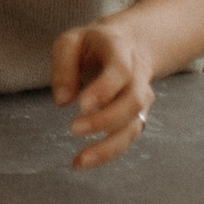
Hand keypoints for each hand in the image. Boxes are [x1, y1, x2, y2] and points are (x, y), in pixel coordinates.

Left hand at [50, 18, 159, 168]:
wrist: (129, 44)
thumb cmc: (92, 44)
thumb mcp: (70, 42)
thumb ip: (63, 66)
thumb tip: (62, 101)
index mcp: (120, 51)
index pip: (121, 71)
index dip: (105, 90)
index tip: (81, 105)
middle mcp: (137, 76)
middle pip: (133, 102)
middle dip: (105, 120)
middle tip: (73, 129)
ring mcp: (142, 98)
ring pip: (135, 126)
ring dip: (109, 147)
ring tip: (79, 161)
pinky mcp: (137, 116)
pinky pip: (128, 138)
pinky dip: (108, 153)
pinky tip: (83, 161)